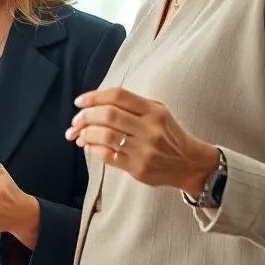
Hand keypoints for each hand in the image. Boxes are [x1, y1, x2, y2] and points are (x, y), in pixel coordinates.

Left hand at [67, 87, 220, 195]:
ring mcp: (144, 150)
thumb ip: (131, 105)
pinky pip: (108, 156)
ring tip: (79, 135)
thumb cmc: (168, 134)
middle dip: (86, 116)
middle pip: (108, 115)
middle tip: (75, 121)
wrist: (189, 163)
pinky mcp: (138, 168)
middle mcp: (149, 129)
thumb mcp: (158, 112)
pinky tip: (88, 146)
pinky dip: (93, 149)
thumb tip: (93, 105)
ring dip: (86, 134)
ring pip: (105, 136)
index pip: (118, 96)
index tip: (79, 102)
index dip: (94, 97)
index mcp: (153, 111)